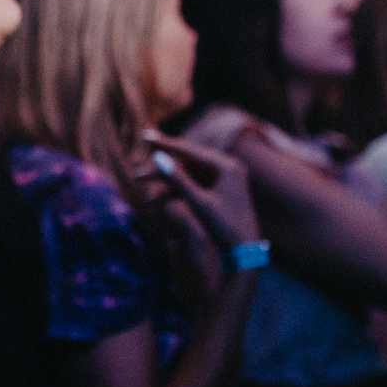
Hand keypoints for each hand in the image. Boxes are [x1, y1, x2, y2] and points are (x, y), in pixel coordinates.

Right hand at [139, 132, 260, 249]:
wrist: (245, 250)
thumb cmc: (225, 227)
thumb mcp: (199, 202)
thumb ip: (178, 179)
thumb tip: (158, 157)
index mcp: (227, 166)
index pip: (190, 150)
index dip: (165, 144)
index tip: (145, 137)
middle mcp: (228, 167)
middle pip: (188, 160)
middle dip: (162, 164)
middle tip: (140, 158)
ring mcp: (225, 178)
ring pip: (188, 173)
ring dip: (166, 181)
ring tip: (143, 184)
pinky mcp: (221, 189)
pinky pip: (194, 184)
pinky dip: (177, 191)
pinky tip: (157, 198)